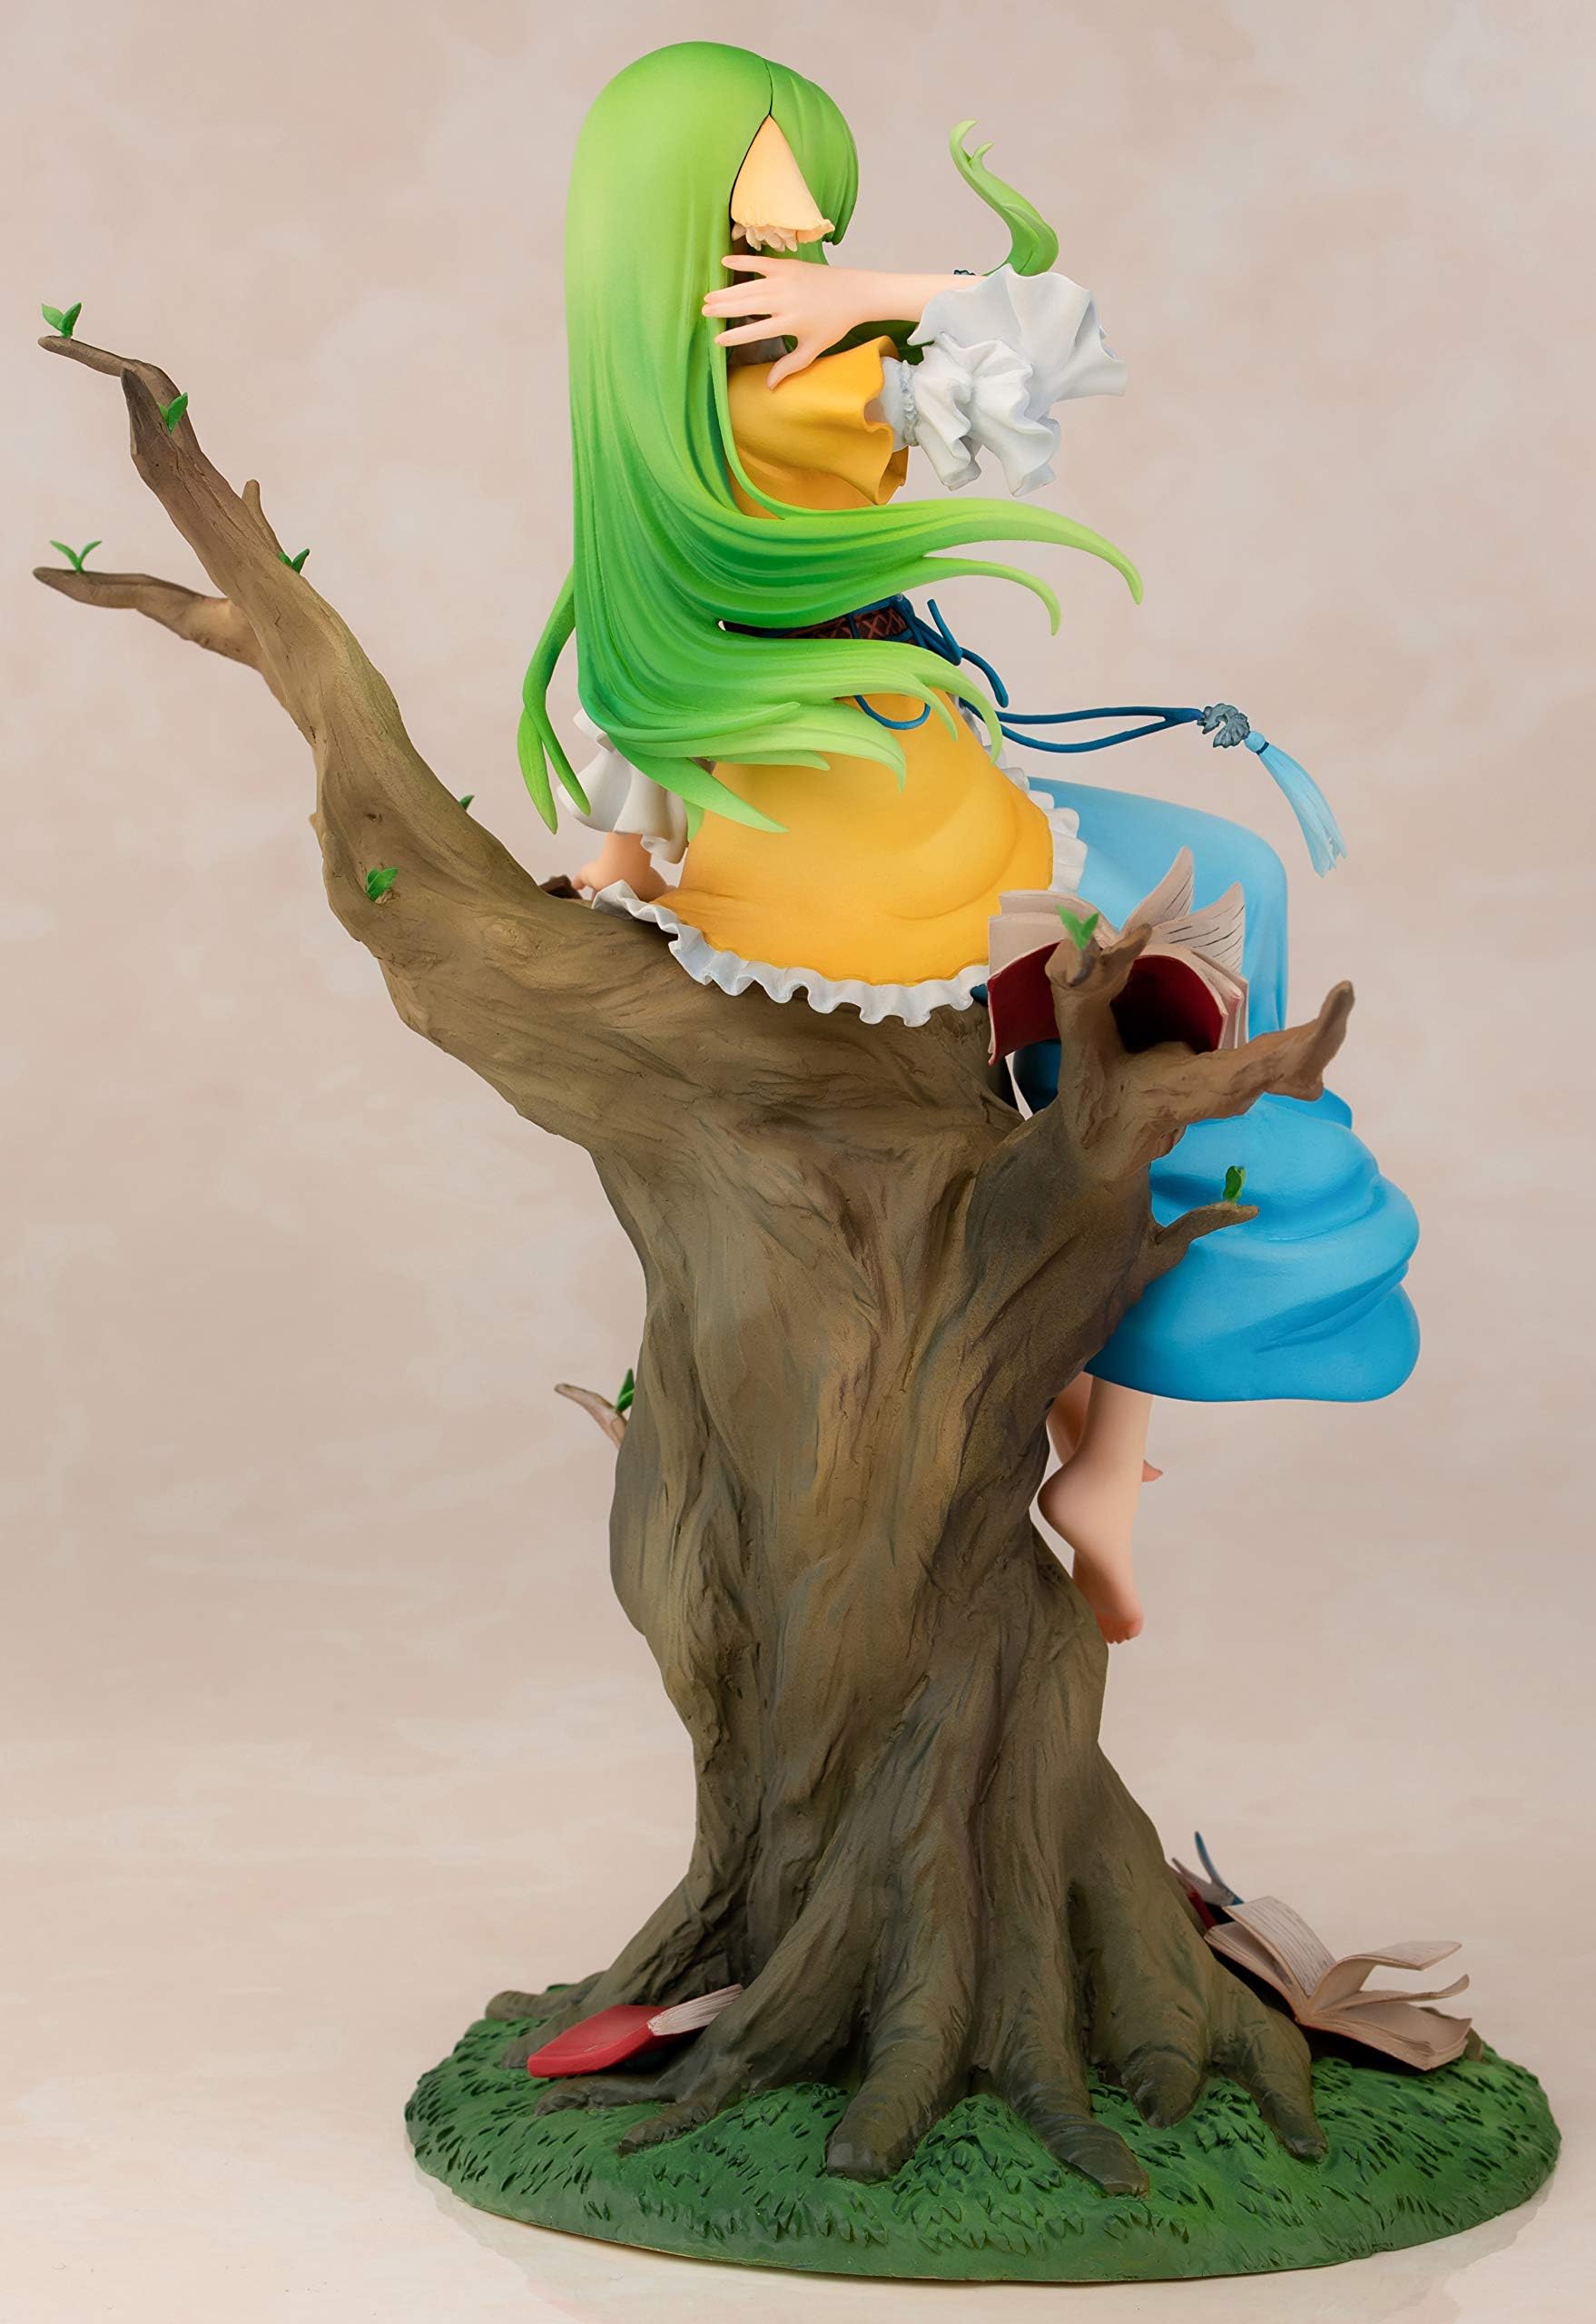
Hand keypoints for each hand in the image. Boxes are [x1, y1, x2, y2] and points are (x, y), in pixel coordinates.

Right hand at [702, 256, 873, 387]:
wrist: (854, 292)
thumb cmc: (834, 324)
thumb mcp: (813, 349)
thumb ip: (790, 366)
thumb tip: (769, 386)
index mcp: (791, 322)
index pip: (757, 330)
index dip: (736, 335)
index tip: (717, 340)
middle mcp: (786, 300)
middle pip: (748, 305)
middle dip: (724, 308)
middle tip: (704, 312)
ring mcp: (786, 280)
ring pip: (750, 286)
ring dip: (728, 290)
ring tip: (708, 297)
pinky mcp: (788, 265)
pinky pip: (760, 262)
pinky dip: (743, 261)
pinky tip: (724, 261)